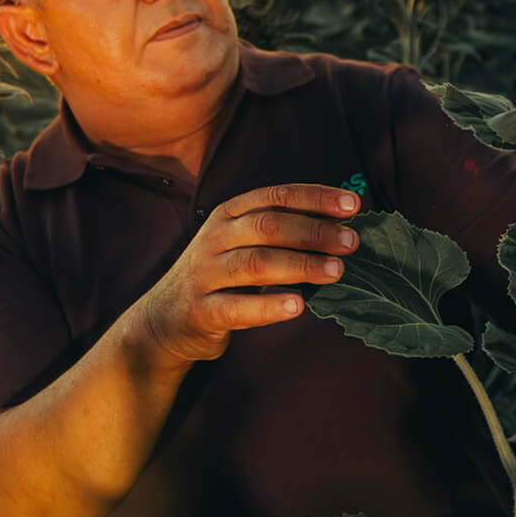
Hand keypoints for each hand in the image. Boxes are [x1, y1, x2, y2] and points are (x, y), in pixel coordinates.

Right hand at [128, 182, 363, 364]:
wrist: (162, 320)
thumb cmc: (218, 278)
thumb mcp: (240, 244)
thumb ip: (278, 233)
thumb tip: (340, 224)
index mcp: (228, 215)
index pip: (275, 197)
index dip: (315, 198)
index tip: (353, 205)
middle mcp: (213, 238)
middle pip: (268, 226)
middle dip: (314, 231)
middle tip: (351, 242)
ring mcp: (204, 274)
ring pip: (255, 263)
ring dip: (300, 265)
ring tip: (336, 271)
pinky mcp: (200, 311)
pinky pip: (237, 307)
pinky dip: (269, 306)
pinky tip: (299, 305)